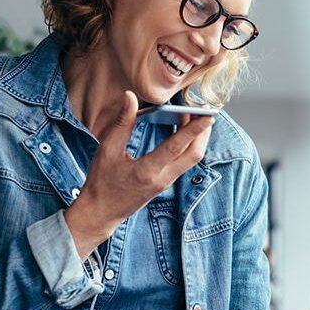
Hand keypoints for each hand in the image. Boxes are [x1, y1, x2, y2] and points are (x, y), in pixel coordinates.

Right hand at [65, 90, 213, 258]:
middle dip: (203, 132)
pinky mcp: (166, 182)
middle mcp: (162, 179)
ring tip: (195, 115)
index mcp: (147, 171)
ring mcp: (166, 182)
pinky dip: (188, 144)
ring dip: (197, 137)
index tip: (208, 116)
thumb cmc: (101, 181)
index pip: (176, 147)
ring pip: (192, 159)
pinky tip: (182, 129)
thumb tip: (130, 97)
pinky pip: (184, 161)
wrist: (101, 212)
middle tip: (206, 110)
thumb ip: (122, 123)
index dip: (194, 130)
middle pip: (194, 154)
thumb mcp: (107, 150)